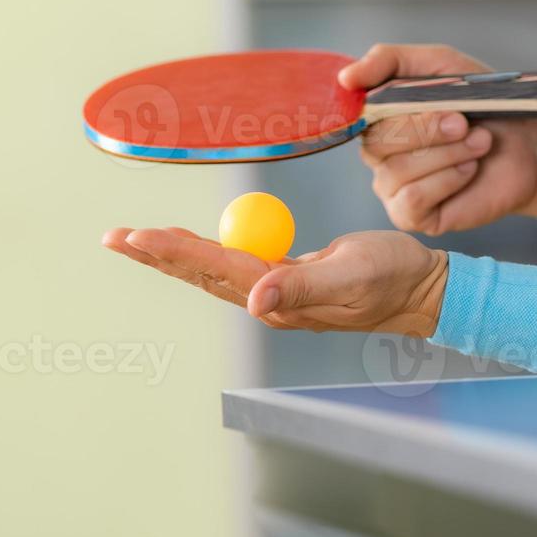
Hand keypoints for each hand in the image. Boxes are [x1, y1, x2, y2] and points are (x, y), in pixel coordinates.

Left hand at [101, 227, 447, 338]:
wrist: (422, 289)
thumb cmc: (394, 278)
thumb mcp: (352, 275)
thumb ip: (303, 284)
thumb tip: (255, 300)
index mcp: (280, 299)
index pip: (215, 269)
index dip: (174, 251)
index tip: (136, 235)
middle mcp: (270, 300)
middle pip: (200, 275)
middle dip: (155, 256)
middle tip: (113, 237)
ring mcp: (277, 292)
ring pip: (211, 271)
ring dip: (172, 254)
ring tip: (137, 240)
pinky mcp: (287, 280)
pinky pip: (234, 264)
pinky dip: (204, 252)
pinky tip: (188, 244)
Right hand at [340, 43, 536, 236]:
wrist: (529, 148)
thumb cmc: (485, 106)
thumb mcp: (441, 65)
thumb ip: (389, 61)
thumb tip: (345, 78)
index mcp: (379, 116)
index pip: (356, 112)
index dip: (376, 104)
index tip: (406, 98)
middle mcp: (379, 153)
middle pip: (377, 142)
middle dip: (426, 129)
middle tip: (464, 122)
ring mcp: (392, 186)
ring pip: (397, 171)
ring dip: (446, 153)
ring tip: (479, 143)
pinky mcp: (411, 215)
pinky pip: (413, 198)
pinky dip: (447, 179)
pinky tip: (469, 170)